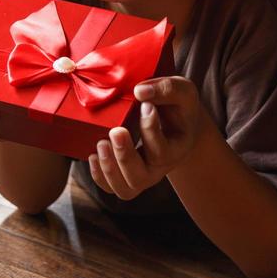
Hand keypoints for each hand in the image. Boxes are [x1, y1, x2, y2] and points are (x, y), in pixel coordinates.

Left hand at [87, 76, 204, 199]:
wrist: (177, 122)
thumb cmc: (178, 105)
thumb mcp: (183, 92)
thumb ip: (167, 89)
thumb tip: (139, 91)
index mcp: (177, 150)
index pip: (162, 151)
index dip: (150, 130)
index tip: (145, 106)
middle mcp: (159, 168)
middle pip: (141, 177)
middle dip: (125, 156)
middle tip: (116, 131)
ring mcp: (142, 174)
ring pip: (124, 188)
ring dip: (109, 168)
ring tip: (102, 142)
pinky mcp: (125, 174)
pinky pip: (110, 187)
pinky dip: (99, 175)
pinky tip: (93, 154)